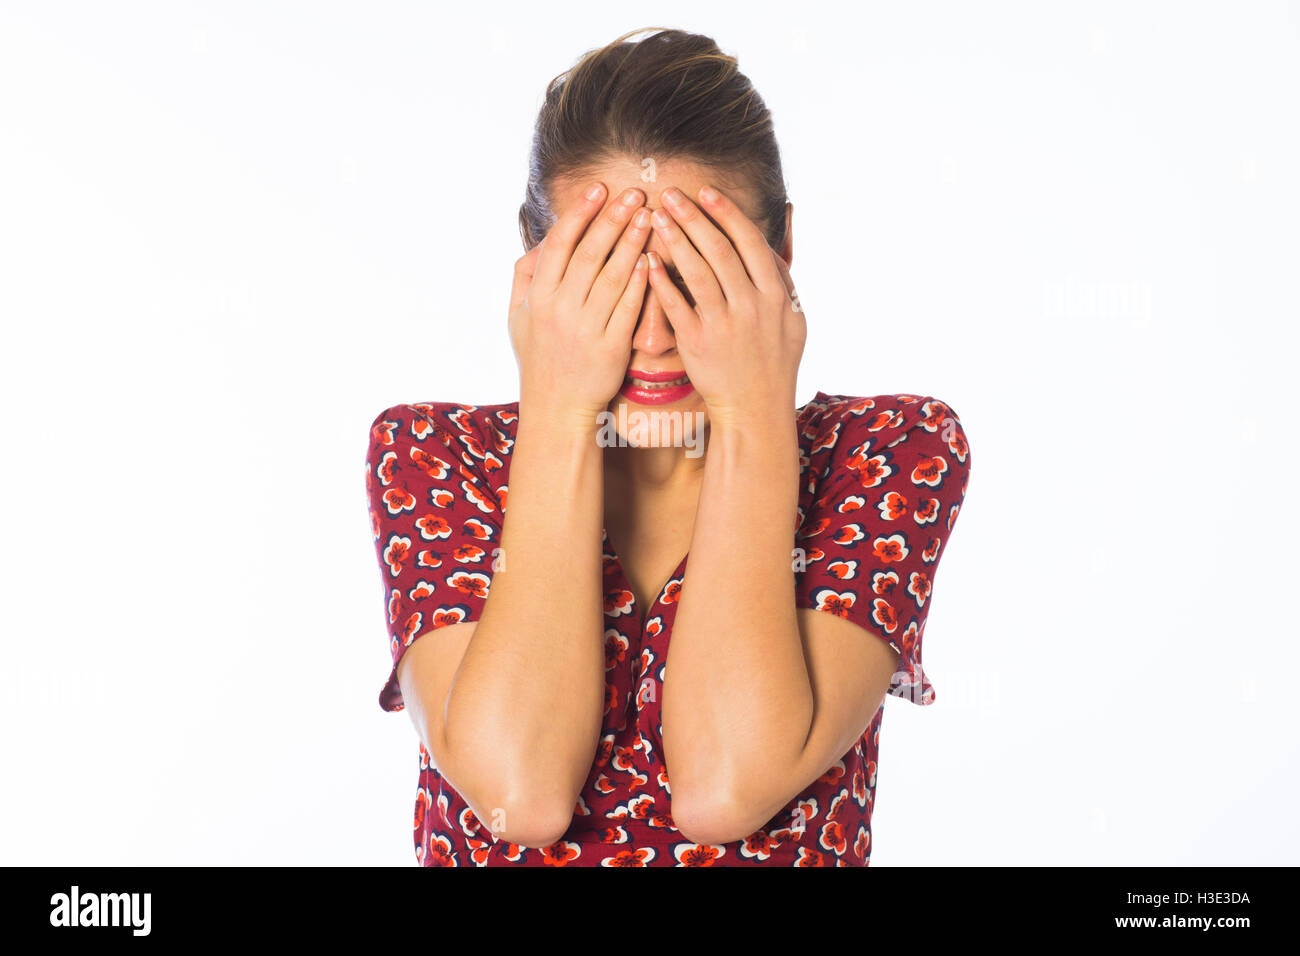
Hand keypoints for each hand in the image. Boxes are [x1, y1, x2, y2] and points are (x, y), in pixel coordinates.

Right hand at [507, 183, 651, 424]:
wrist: (557, 408)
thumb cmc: (540, 358)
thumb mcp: (517, 318)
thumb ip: (525, 277)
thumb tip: (538, 243)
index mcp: (538, 298)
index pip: (560, 245)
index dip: (580, 214)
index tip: (598, 189)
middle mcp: (560, 310)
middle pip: (589, 254)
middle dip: (612, 219)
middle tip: (634, 193)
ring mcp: (586, 329)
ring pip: (613, 277)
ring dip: (632, 243)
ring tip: (649, 216)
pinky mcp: (611, 348)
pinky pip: (629, 308)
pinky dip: (642, 283)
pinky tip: (654, 259)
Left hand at [644, 185, 804, 426]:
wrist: (755, 407)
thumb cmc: (773, 359)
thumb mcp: (793, 317)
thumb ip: (783, 272)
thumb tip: (784, 223)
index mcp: (775, 295)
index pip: (749, 242)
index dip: (726, 213)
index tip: (706, 192)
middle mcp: (752, 306)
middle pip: (720, 250)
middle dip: (694, 217)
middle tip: (670, 194)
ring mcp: (725, 325)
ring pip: (697, 273)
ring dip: (675, 240)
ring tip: (654, 217)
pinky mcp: (698, 344)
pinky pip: (676, 306)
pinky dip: (661, 282)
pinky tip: (646, 260)